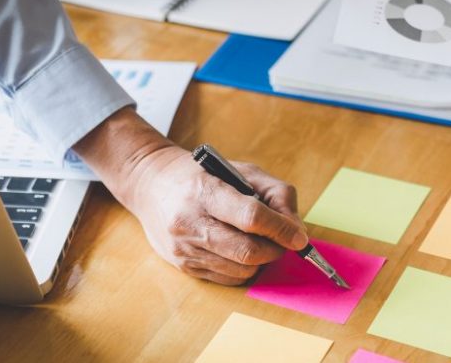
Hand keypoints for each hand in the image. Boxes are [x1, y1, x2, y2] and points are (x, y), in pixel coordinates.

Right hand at [125, 146, 307, 284]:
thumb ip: (276, 195)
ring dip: (262, 261)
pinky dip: (245, 269)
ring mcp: (184, 248)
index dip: (281, 230)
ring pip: (240, 270)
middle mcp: (190, 222)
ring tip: (261, 243)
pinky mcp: (183, 266)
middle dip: (275, 250)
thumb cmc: (203, 176)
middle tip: (283, 242)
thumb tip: (297, 230)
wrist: (151, 185)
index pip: (251, 217)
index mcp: (205, 191)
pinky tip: (241, 251)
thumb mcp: (242, 171)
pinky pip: (228, 279)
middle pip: (247, 251)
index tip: (299, 238)